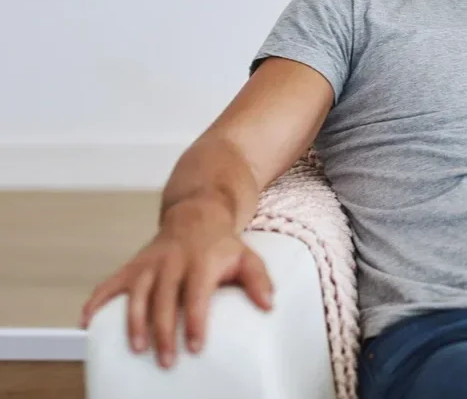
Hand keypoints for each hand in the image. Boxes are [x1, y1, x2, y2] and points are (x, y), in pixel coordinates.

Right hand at [79, 200, 273, 367]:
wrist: (196, 215)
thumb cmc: (222, 246)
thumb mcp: (247, 257)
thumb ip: (259, 280)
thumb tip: (269, 305)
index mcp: (202, 261)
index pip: (197, 295)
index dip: (196, 321)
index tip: (195, 347)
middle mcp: (172, 262)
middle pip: (164, 299)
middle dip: (163, 331)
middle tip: (166, 361)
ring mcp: (149, 263)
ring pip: (136, 293)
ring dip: (133, 322)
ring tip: (136, 348)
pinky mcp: (133, 266)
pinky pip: (110, 283)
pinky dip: (96, 301)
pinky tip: (86, 322)